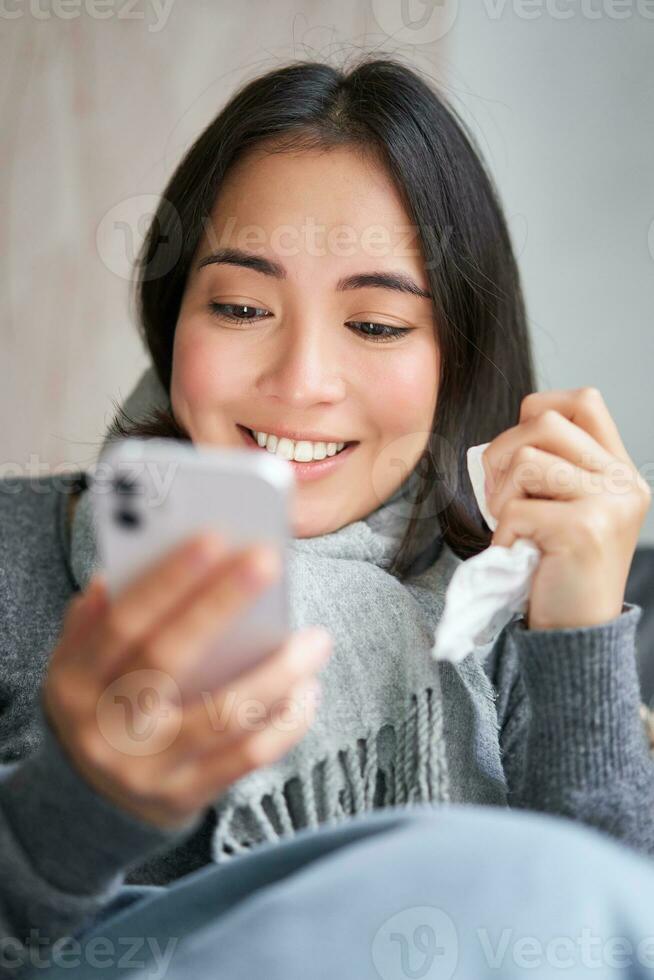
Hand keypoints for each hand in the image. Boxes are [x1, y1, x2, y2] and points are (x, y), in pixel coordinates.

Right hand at [42, 533, 331, 829]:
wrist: (91, 803)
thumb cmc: (101, 706)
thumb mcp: (78, 665)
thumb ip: (96, 620)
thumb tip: (120, 568)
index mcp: (75, 681)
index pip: (122, 623)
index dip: (166, 581)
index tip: (213, 537)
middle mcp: (105, 727)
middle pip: (168, 658)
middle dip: (220, 604)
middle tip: (269, 561)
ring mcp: (146, 768)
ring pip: (221, 715)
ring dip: (276, 673)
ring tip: (316, 640)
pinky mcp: (185, 795)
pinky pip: (246, 758)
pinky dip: (285, 723)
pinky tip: (308, 690)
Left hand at [482, 387, 651, 629]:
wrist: (576, 632)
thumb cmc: (559, 568)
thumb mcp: (568, 507)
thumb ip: (554, 467)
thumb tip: (508, 439)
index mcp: (620, 470)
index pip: (584, 401)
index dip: (538, 410)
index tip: (519, 451)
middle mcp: (622, 482)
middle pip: (545, 421)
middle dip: (503, 452)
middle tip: (500, 496)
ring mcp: (607, 504)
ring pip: (526, 459)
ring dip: (501, 494)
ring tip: (512, 526)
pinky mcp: (583, 530)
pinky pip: (516, 509)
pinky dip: (502, 534)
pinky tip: (518, 555)